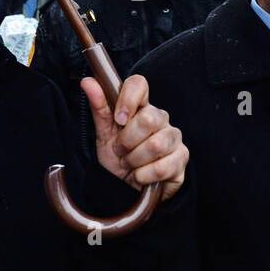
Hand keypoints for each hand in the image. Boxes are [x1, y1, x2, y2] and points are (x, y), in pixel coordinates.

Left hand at [81, 74, 186, 201]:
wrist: (127, 188)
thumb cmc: (118, 157)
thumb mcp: (104, 135)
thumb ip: (99, 108)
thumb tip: (88, 82)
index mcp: (140, 107)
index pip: (139, 84)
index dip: (128, 99)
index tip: (118, 119)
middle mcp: (160, 118)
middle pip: (149, 118)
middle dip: (127, 141)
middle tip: (120, 151)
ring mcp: (174, 137)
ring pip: (156, 145)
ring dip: (135, 160)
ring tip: (130, 164)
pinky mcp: (181, 158)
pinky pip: (162, 167)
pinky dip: (144, 175)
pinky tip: (141, 176)